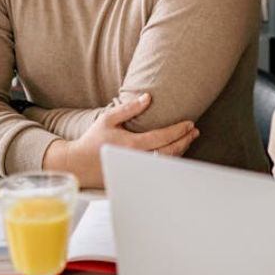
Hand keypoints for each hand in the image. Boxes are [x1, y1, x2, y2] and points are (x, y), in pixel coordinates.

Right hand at [42, 93, 198, 187]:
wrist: (79, 165)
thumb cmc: (92, 140)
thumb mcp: (108, 119)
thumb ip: (129, 108)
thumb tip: (147, 97)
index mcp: (132, 144)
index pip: (162, 137)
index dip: (179, 130)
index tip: (190, 124)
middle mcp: (137, 159)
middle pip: (169, 151)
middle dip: (185, 140)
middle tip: (194, 131)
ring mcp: (137, 170)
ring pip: (166, 162)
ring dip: (180, 151)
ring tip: (188, 139)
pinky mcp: (136, 177)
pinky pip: (158, 169)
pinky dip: (170, 160)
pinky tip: (175, 152)